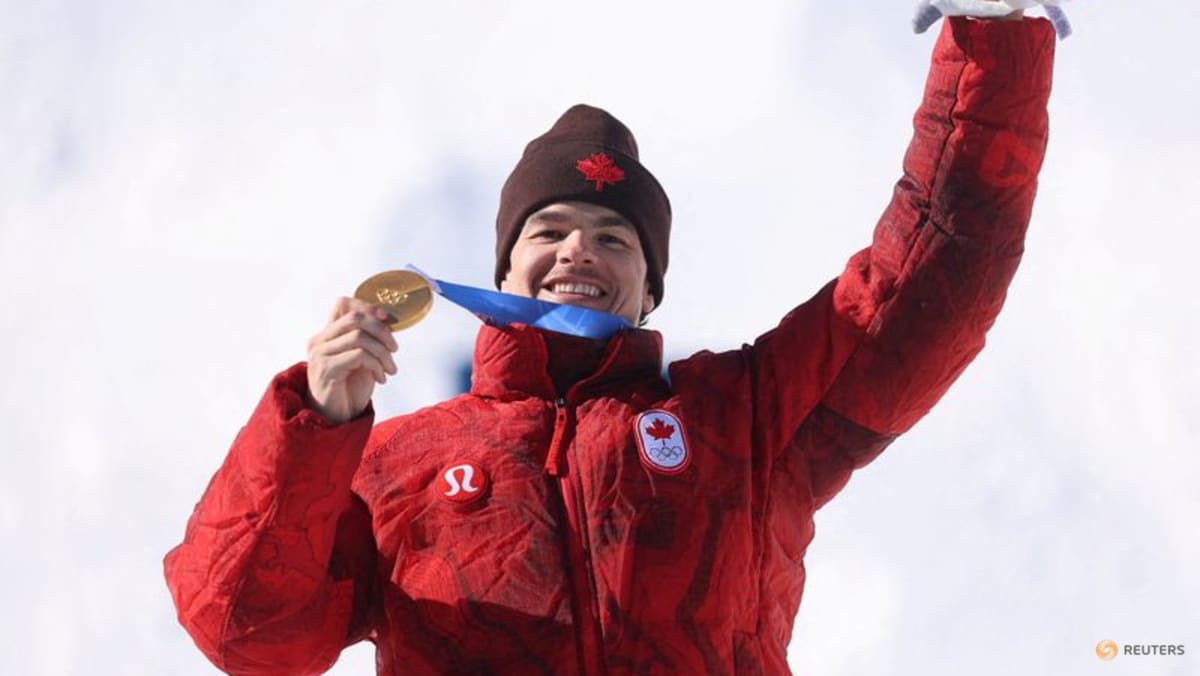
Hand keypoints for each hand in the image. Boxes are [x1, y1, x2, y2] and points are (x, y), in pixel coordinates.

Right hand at [305, 297, 398, 423]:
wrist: (336, 418)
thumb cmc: (349, 388)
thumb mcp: (363, 358)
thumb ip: (369, 339)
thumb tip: (388, 320)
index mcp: (327, 334)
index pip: (342, 303)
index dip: (367, 306)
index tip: (387, 320)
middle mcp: (319, 341)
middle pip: (355, 317)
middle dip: (382, 331)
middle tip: (394, 348)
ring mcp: (320, 354)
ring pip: (359, 337)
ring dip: (383, 353)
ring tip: (390, 369)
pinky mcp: (326, 369)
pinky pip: (359, 356)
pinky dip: (376, 365)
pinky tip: (381, 378)